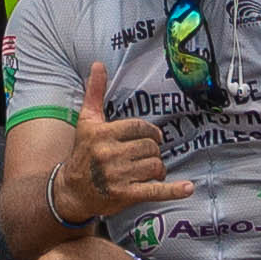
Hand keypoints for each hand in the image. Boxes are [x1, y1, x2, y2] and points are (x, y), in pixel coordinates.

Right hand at [55, 104, 189, 222]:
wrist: (72, 191)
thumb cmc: (83, 152)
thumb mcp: (86, 121)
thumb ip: (95, 92)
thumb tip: (98, 64)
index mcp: (101, 134)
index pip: (138, 127)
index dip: (150, 132)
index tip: (152, 137)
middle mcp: (108, 154)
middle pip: (149, 147)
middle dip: (153, 151)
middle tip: (148, 156)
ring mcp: (117, 176)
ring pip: (154, 166)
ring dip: (158, 169)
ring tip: (152, 171)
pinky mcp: (124, 195)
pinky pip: (155, 191)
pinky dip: (173, 190)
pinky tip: (187, 188)